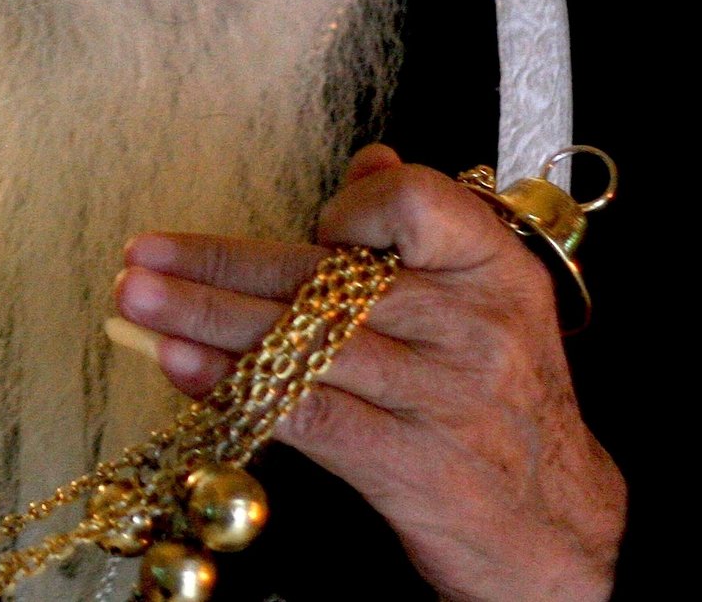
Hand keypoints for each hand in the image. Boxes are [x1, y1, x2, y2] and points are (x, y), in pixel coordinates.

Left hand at [112, 145, 622, 601]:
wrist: (567, 538)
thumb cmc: (507, 410)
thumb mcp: (493, 311)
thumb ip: (426, 234)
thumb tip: (368, 163)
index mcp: (495, 271)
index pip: (412, 203)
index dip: (346, 211)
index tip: (303, 231)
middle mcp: (475, 327)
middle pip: (326, 279)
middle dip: (218, 264)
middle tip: (141, 254)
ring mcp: (444, 398)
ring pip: (303, 342)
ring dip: (203, 319)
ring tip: (134, 303)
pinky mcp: (412, 466)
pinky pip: (305, 413)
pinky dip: (234, 385)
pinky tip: (179, 366)